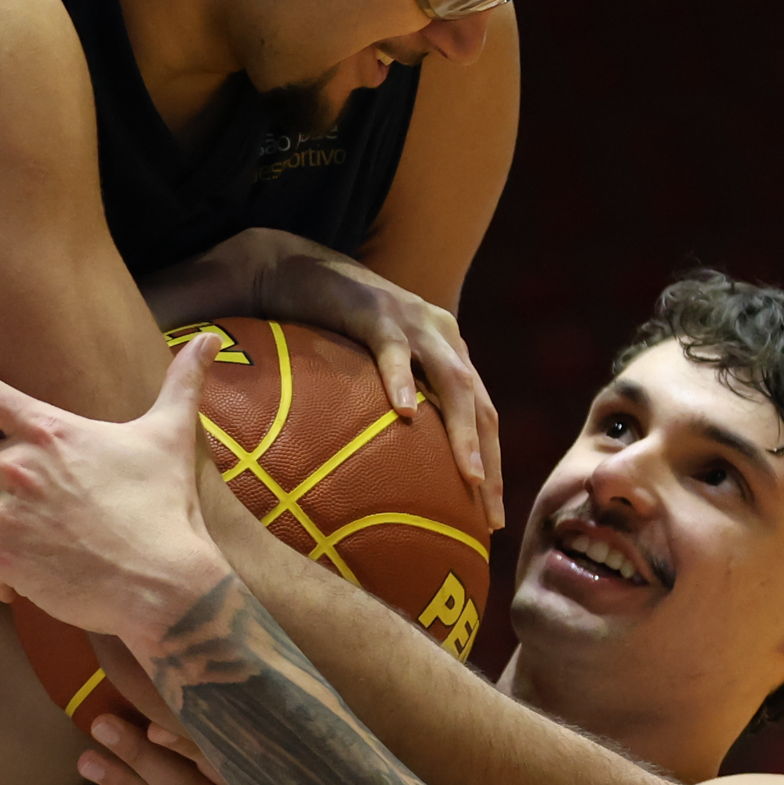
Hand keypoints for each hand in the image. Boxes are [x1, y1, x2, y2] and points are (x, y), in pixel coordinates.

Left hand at [0, 335, 230, 641]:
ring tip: (50, 533)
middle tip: (10, 475)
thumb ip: (184, 382)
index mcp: (50, 432)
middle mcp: (18, 469)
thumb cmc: (164, 506)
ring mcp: (8, 517)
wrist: (161, 582)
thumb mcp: (171, 437)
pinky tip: (35, 578)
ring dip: (6, 519)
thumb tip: (211, 339)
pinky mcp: (5, 561)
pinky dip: (7, 572)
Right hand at [248, 235, 503, 529]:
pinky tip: (404, 414)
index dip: (494, 465)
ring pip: (453, 382)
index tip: (491, 520)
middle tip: (491, 518)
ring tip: (471, 478)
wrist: (289, 265)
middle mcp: (441, 336)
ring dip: (465, 433)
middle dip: (493, 463)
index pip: (481, 416)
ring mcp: (412, 322)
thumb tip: (372, 477)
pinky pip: (392, 350)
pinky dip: (402, 381)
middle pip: (480, 407)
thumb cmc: (323, 327)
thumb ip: (379, 411)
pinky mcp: (375, 311)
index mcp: (444, 353)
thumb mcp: (363, 372)